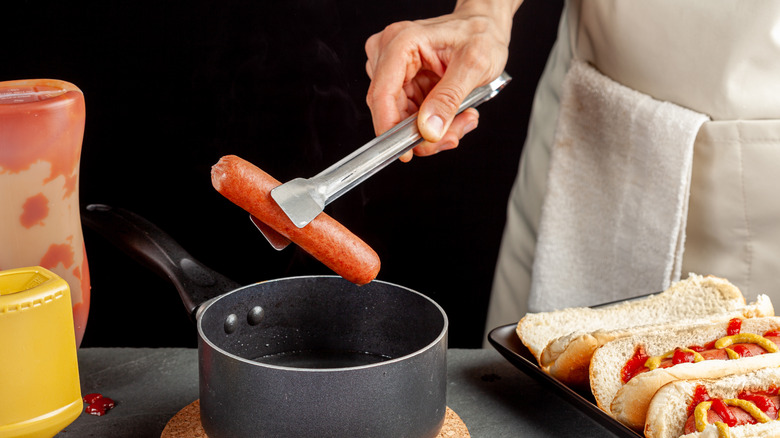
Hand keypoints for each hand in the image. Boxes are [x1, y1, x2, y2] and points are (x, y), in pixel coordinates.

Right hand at [365, 0, 520, 161]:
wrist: (485, 26)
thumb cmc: (480, 35)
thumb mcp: (473, 65)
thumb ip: (449, 98)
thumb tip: (428, 129)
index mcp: (401, 43)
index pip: (382, 94)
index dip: (390, 128)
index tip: (407, 152)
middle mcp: (390, 55)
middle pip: (391, 111)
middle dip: (423, 132)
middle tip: (453, 135)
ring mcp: (394, 70)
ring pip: (401, 119)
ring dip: (432, 129)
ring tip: (462, 118)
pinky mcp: (402, 83)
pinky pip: (410, 116)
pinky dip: (433, 123)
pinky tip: (454, 114)